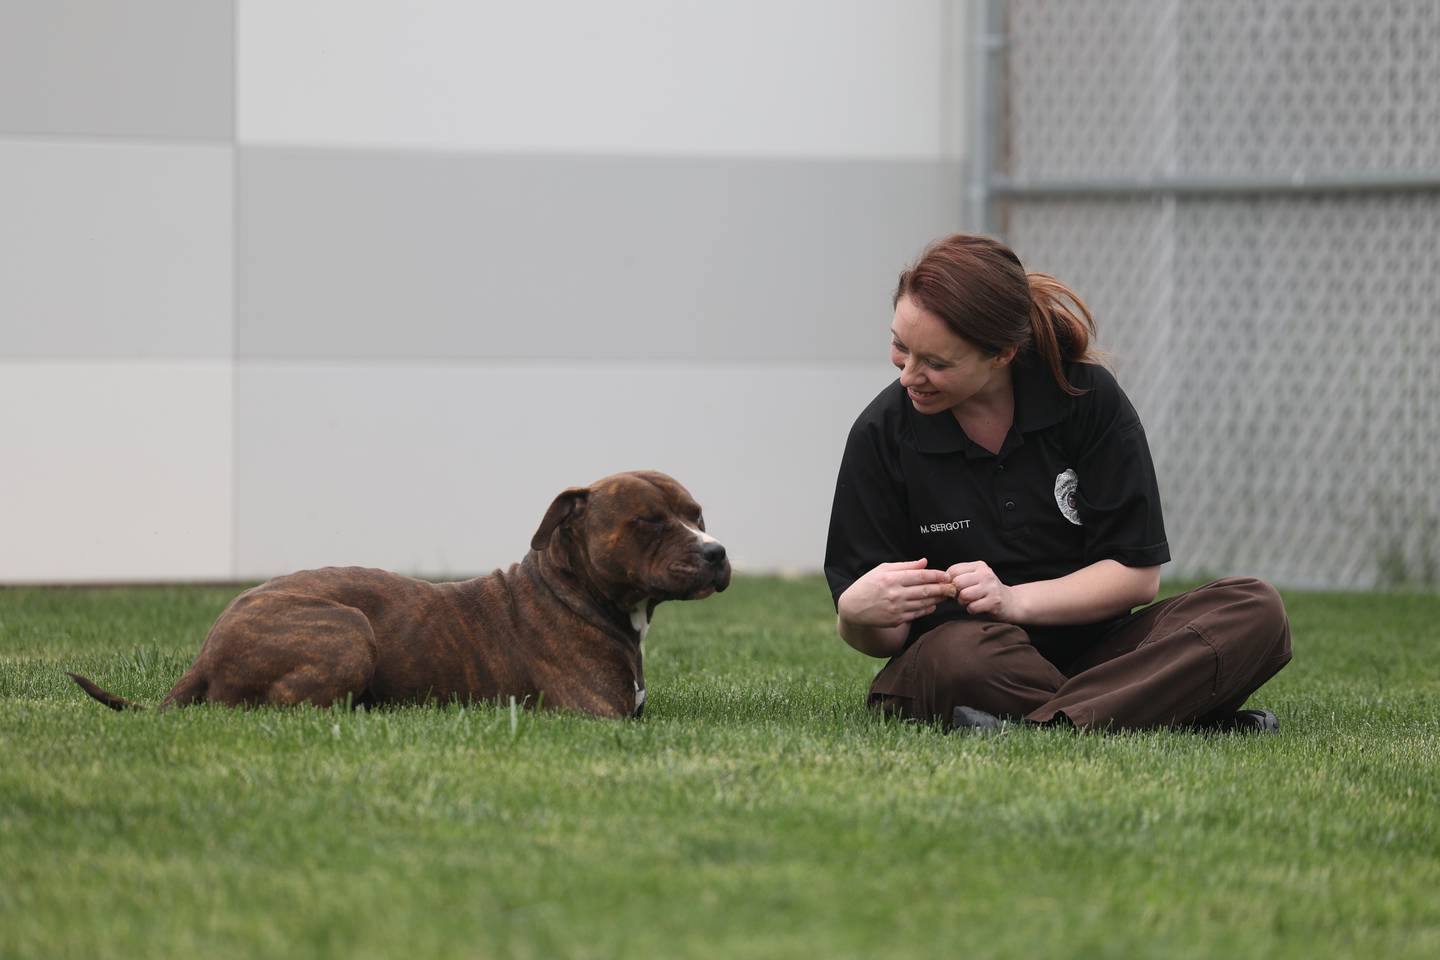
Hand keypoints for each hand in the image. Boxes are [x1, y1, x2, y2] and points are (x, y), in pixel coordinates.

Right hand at [838, 559, 956, 627]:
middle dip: (942, 588)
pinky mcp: (896, 620)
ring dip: (937, 599)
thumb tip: (924, 562)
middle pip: (925, 590)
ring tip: (946, 595)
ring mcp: (896, 608)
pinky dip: (927, 609)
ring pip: (924, 603)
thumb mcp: (882, 569)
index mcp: (891, 578)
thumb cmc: (867, 585)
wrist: (853, 608)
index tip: (947, 575)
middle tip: (953, 586)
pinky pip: (917, 614)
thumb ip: (904, 565)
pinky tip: (933, 605)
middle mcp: (895, 593)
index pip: (920, 576)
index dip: (936, 575)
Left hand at [948, 560, 1021, 620]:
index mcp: (979, 565)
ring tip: (970, 601)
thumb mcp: (975, 577)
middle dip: (956, 593)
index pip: (953, 571)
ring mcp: (991, 587)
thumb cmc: (987, 590)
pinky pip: (972, 607)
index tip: (955, 588)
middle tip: (962, 596)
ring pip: (964, 595)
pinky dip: (971, 610)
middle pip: (957, 582)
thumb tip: (940, 583)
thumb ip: (959, 576)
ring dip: (963, 602)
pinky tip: (978, 607)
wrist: (1011, 602)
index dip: (949, 582)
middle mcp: (985, 574)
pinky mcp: (994, 601)